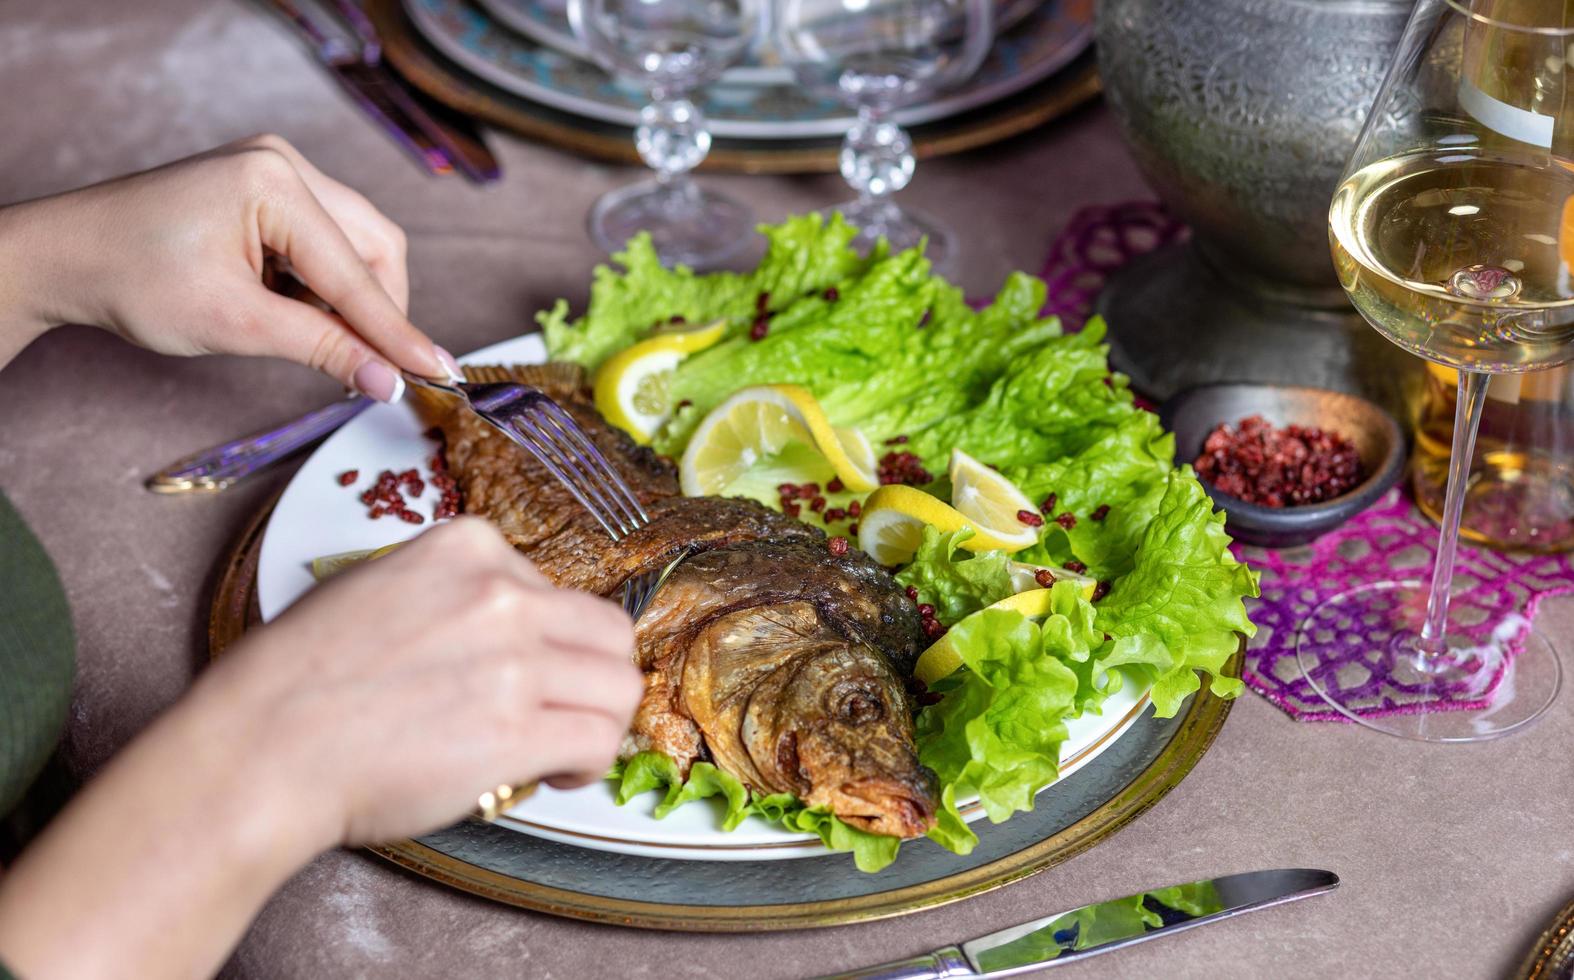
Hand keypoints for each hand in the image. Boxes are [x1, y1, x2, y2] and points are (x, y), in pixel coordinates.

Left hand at [0, 134, 453, 398]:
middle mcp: (285, 162)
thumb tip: (387, 382)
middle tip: (371, 370)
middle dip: (377, 311)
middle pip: (375, 247)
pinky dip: (323, 285)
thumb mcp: (234, 323)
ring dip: (349, 300)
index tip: (440, 374)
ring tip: (315, 339)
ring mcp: (277, 170)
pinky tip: (292, 310)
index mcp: (274, 182)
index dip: (398, 332)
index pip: (357, 272)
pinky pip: (327, 240)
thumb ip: (322, 348)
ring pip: (357, 244)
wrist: (65, 256)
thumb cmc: (131, 281)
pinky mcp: (268, 188)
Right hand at [204, 516, 644, 845]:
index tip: (531, 675)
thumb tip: (507, 635)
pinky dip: (588, 764)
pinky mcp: (517, 729)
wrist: (261, 745)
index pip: (560, 591)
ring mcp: (514, 659)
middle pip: (608, 633)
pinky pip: (598, 740)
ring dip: (599, 723)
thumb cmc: (300, 681)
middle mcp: (500, 593)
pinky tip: (554, 775)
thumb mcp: (379, 589)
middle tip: (567, 713)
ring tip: (561, 749)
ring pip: (618, 686)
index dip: (555, 643)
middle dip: (596, 678)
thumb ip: (452, 597)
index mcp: (467, 547)